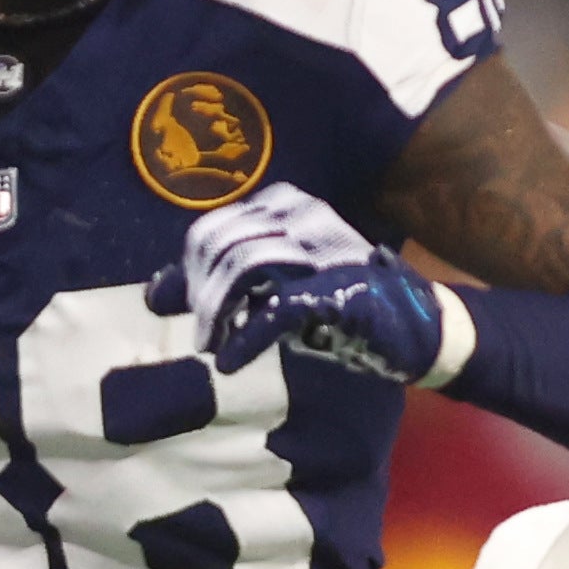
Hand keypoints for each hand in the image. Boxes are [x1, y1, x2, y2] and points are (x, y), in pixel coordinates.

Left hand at [174, 191, 457, 382]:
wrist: (414, 327)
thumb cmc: (338, 307)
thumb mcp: (271, 290)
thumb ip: (218, 286)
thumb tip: (154, 294)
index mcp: (285, 207)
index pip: (211, 228)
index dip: (189, 269)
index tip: (183, 305)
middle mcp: (302, 217)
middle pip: (221, 244)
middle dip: (199, 293)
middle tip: (202, 333)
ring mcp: (322, 249)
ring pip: (244, 265)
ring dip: (217, 312)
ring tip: (212, 345)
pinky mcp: (337, 288)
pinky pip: (276, 306)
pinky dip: (244, 338)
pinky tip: (229, 361)